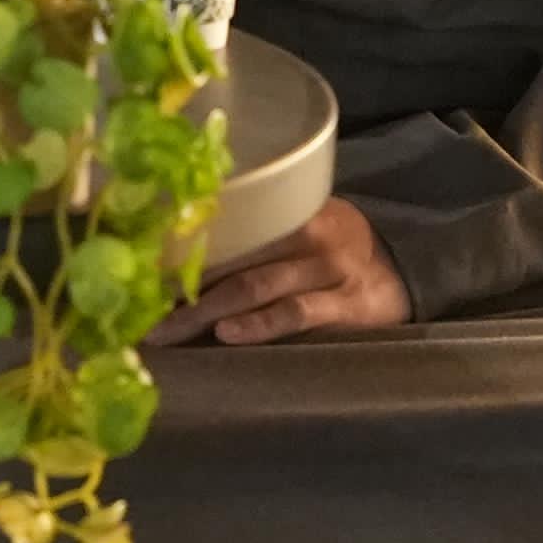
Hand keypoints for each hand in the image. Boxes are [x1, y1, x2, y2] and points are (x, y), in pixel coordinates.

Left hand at [150, 198, 413, 346]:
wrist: (406, 270)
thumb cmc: (333, 249)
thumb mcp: (298, 226)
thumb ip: (253, 234)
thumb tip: (178, 250)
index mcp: (287, 208)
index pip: (224, 223)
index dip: (177, 246)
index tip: (136, 267)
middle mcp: (305, 233)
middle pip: (230, 256)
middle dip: (178, 286)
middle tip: (139, 310)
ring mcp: (327, 269)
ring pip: (254, 285)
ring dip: (203, 311)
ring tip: (167, 330)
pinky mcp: (346, 305)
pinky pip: (295, 313)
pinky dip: (259, 324)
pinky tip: (226, 334)